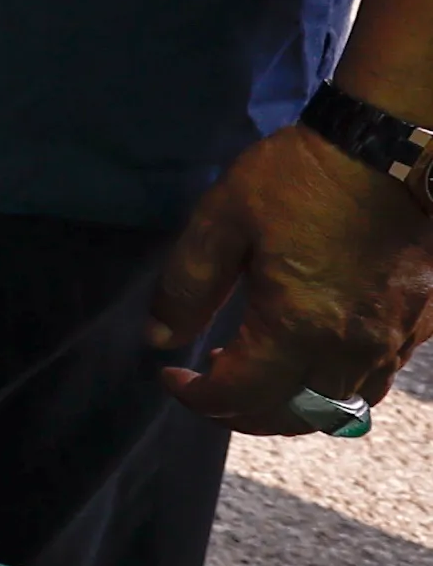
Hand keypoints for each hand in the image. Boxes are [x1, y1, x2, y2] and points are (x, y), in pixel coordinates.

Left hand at [146, 124, 432, 432]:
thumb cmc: (300, 179)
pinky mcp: (420, 323)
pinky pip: (376, 380)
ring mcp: (394, 340)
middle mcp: (352, 348)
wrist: (388, 149)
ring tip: (254, 373)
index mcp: (299, 327)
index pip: (241, 396)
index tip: (169, 375)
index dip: (197, 397)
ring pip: (341, 408)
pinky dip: (335, 387)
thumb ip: (186, 287)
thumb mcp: (221, 221)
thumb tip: (159, 339)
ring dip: (292, 406)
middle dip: (243, 413)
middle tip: (209, 384)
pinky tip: (308, 356)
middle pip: (296, 417)